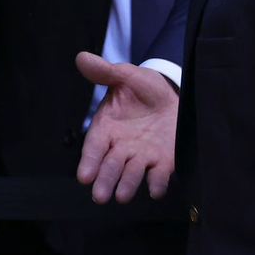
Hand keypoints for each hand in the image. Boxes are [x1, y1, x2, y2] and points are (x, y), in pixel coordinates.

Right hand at [75, 52, 178, 203]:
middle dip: (105, 180)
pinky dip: (156, 183)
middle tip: (100, 196)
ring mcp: (142, 156)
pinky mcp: (163, 161)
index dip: (89, 161)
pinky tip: (155, 190)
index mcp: (106, 127)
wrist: (172, 95)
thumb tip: (82, 57)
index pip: (94, 146)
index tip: (83, 176)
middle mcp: (121, 146)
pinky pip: (158, 175)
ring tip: (122, 196)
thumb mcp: (125, 76)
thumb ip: (105, 72)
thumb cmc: (142, 88)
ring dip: (127, 185)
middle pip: (110, 166)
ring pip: (132, 173)